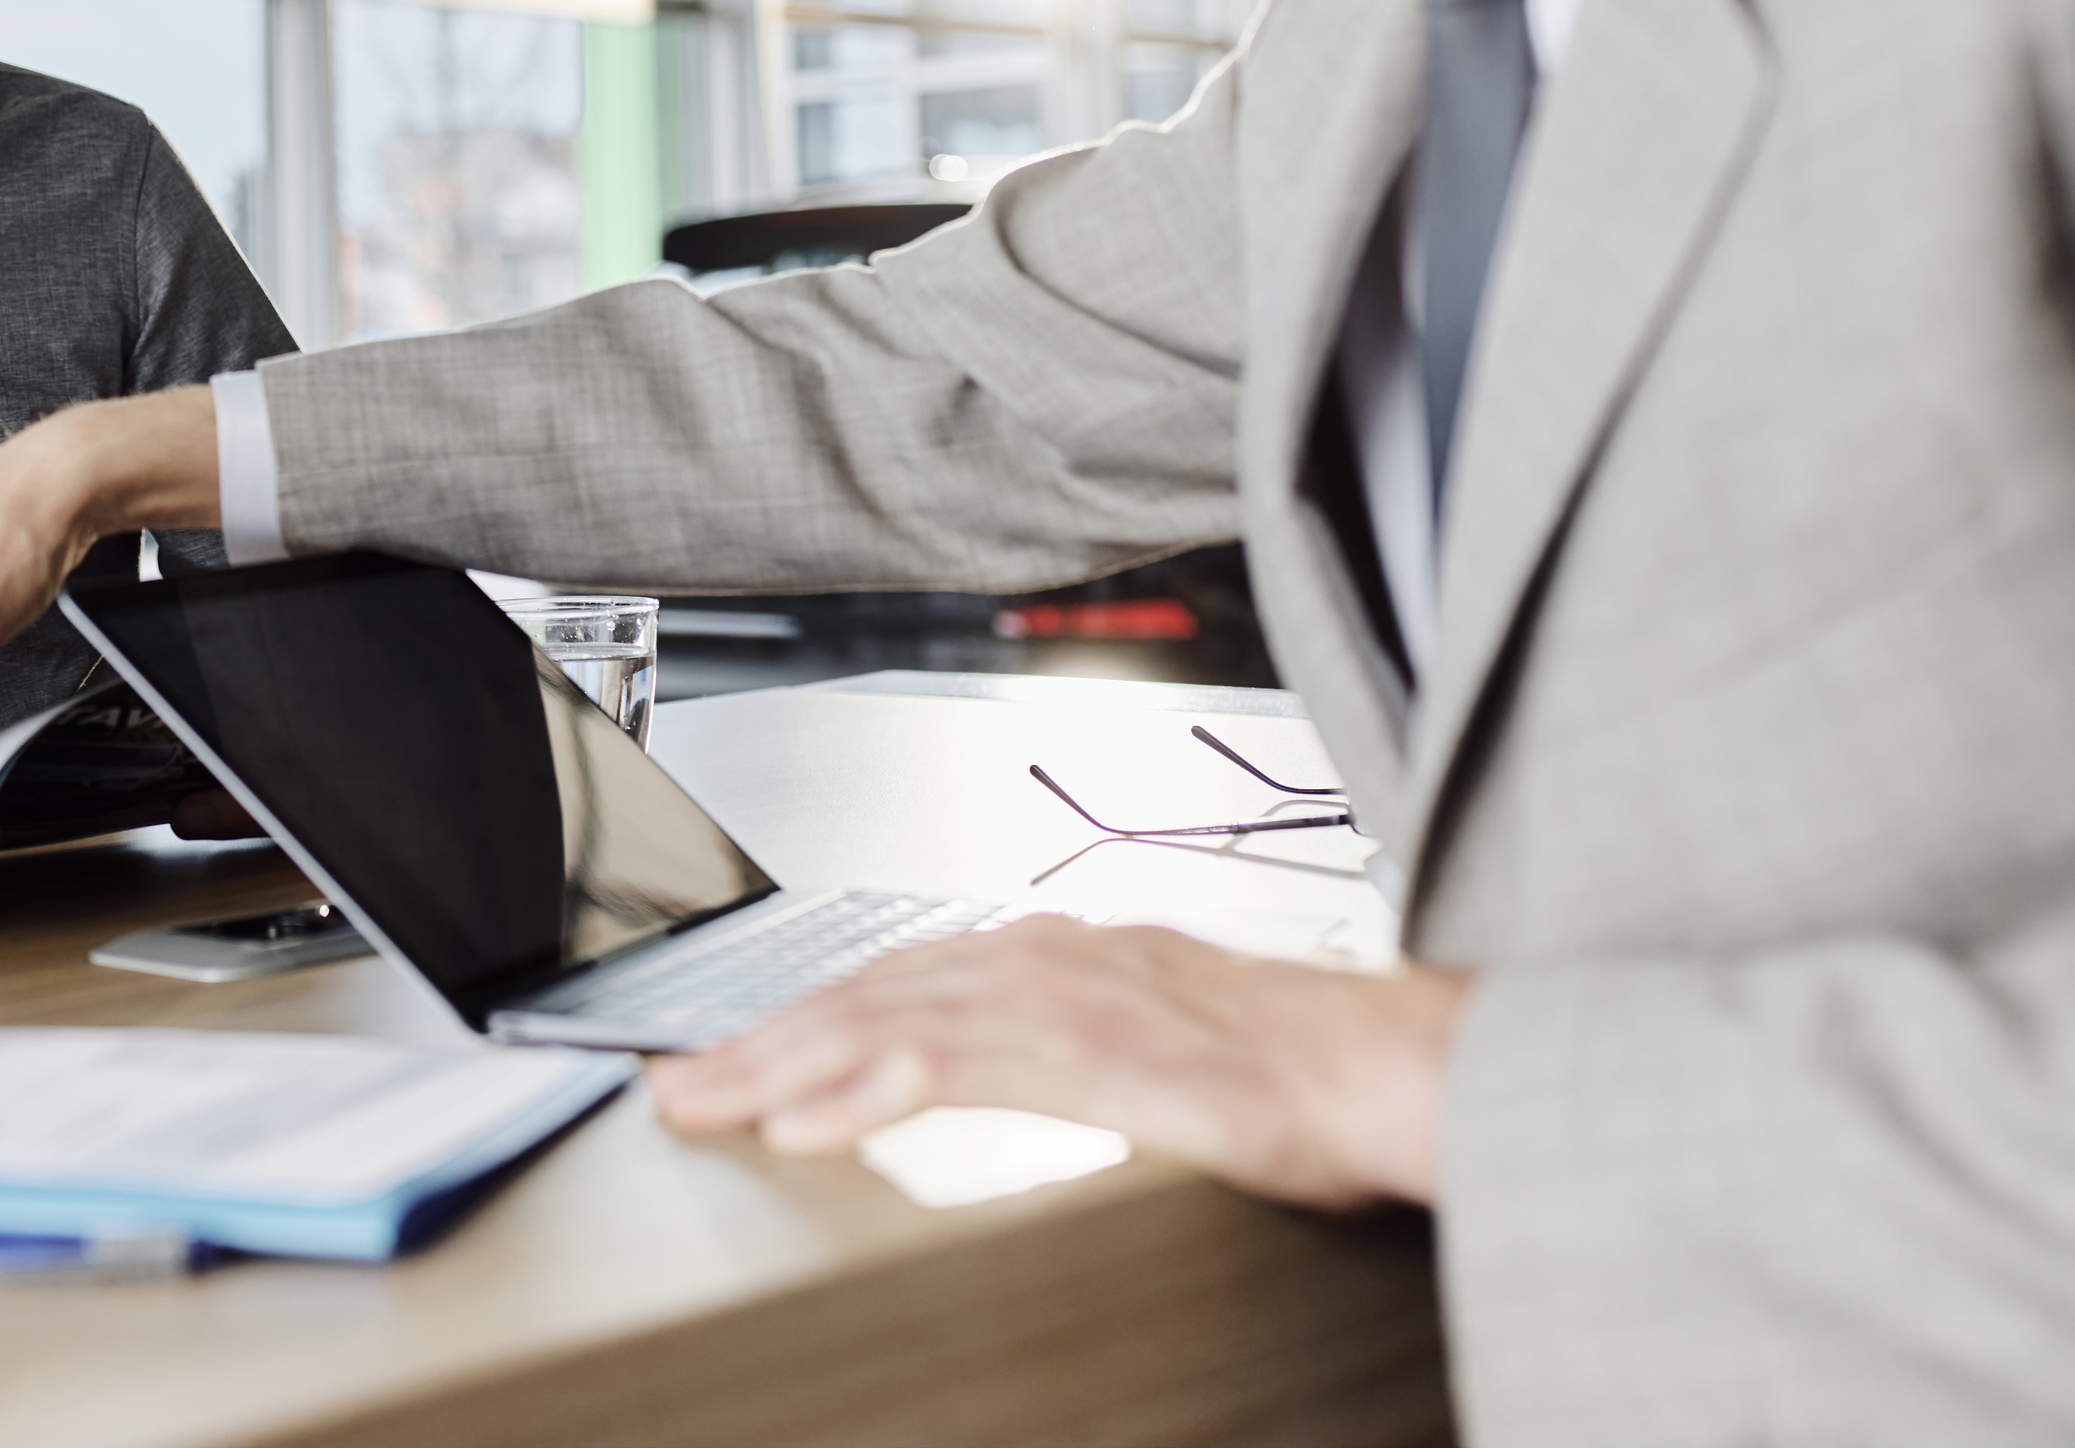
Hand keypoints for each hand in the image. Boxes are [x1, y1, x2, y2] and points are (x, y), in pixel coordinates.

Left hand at [646, 918, 1470, 1209]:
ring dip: (780, 1067)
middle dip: (758, 1043)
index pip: (894, 981)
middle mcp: (1044, 960)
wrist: (1399, 1066)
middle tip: (676, 1085)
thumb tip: (1001, 1067)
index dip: (798, 1019)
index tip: (727, 1056)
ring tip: (707, 1104)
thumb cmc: (1301, 1067)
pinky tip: (808, 1121)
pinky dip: (864, 1092)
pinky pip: (950, 1070)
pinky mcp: (1090, 1054)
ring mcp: (1063, 1000)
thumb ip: (1069, 1045)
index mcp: (1057, 954)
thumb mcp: (1156, 1043)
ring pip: (884, 1024)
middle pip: (864, 996)